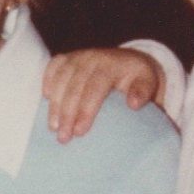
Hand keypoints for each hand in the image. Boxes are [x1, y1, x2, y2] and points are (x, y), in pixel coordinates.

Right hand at [43, 49, 162, 143]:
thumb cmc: (137, 79)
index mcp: (112, 64)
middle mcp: (93, 57)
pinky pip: (54, 66)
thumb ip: (144, 92)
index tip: (80, 132)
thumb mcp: (148, 82)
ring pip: (61, 78)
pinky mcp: (68, 57)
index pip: (95, 86)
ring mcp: (78, 56)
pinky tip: (45, 99)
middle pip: (75, 85)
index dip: (86, 109)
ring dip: (55, 103)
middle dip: (67, 112)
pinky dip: (48, 80)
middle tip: (63, 137)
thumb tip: (134, 104)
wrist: (129, 61)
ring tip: (53, 127)